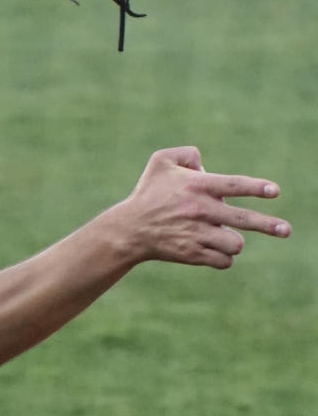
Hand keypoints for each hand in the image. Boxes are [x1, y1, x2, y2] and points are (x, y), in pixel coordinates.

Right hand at [118, 146, 290, 269]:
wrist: (129, 230)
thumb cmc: (147, 193)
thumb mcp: (161, 161)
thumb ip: (188, 153)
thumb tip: (206, 165)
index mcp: (196, 186)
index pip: (234, 185)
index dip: (257, 188)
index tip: (275, 191)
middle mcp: (199, 210)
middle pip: (242, 219)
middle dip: (269, 225)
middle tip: (286, 230)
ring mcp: (197, 234)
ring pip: (235, 243)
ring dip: (234, 241)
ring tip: (225, 237)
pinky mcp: (193, 254)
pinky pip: (223, 261)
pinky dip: (224, 258)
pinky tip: (217, 251)